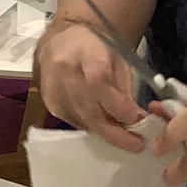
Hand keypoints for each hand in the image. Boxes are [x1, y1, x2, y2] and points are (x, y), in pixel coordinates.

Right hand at [34, 20, 150, 150]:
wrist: (61, 43)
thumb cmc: (94, 48)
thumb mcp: (116, 58)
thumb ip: (124, 88)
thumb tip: (135, 120)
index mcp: (84, 52)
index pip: (98, 81)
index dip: (116, 103)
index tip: (134, 118)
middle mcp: (64, 72)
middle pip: (88, 108)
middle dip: (114, 131)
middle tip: (135, 144)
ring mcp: (53, 91)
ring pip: (82, 120)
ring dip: (106, 131)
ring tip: (126, 136)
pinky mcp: (50, 105)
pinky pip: (76, 122)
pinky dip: (93, 127)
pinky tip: (105, 125)